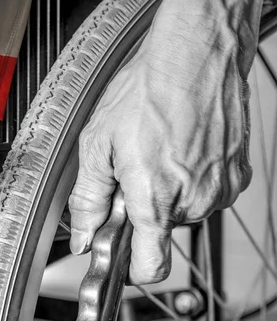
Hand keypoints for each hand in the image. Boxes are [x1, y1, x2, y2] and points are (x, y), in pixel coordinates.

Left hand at [68, 0, 253, 284]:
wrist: (196, 54)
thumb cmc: (148, 90)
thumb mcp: (99, 143)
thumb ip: (90, 198)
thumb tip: (84, 234)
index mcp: (156, 199)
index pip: (150, 267)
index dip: (134, 263)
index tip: (123, 250)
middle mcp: (194, 200)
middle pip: (164, 228)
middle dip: (147, 205)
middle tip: (135, 164)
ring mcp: (220, 185)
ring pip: (187, 205)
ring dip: (171, 186)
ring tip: (160, 144)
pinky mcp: (237, 170)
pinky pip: (209, 186)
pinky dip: (194, 172)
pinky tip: (182, 140)